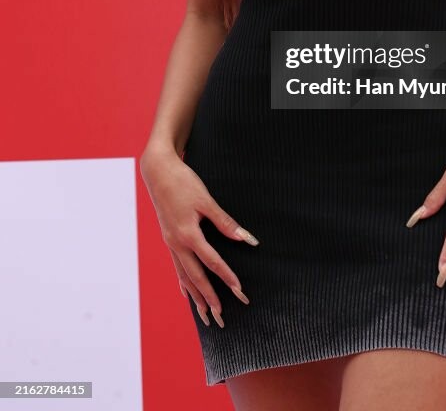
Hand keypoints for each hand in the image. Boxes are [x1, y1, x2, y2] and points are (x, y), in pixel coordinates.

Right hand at [139, 147, 259, 325]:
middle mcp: (177, 243)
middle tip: (221, 317)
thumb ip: (225, 222)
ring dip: (195, 296)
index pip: (211, 261)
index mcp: (188, 234)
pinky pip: (177, 266)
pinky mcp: (168, 239)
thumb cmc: (183, 182)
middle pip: (195, 277)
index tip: (239, 291)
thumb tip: (245, 239)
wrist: (157, 171)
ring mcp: (170, 243)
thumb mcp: (206, 200)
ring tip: (204, 314)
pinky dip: (183, 282)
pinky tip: (187, 292)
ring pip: (183, 275)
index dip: (226, 276)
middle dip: (208, 297)